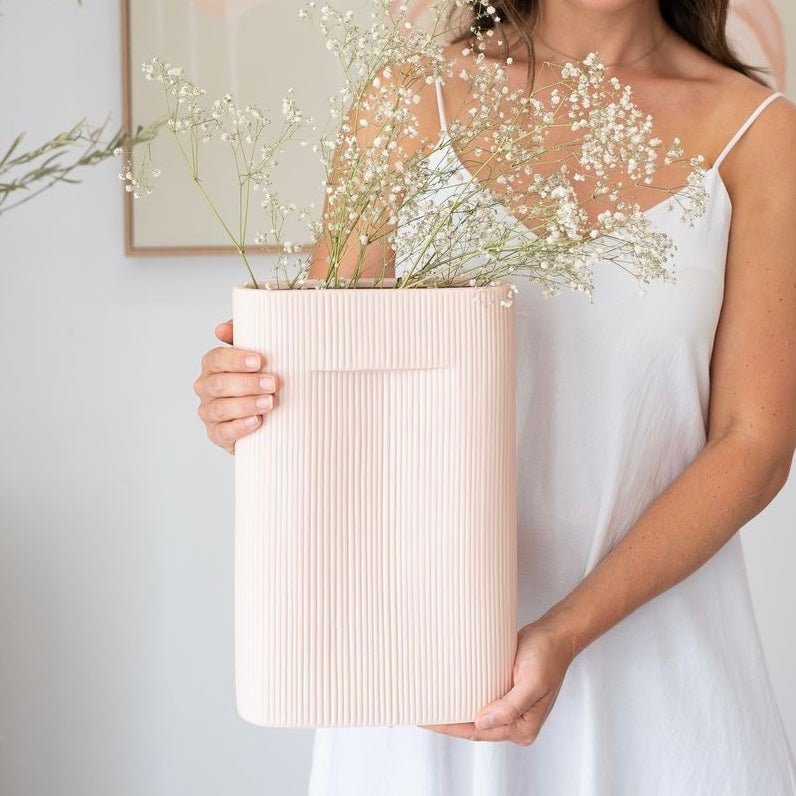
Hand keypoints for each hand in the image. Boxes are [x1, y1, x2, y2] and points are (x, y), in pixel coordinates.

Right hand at [193, 318, 279, 454]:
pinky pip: (223, 432)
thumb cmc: (259, 377)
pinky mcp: (217, 434)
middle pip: (219, 384)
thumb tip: (222, 329)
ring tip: (269, 403)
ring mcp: (210, 413)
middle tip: (272, 383)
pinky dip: (240, 427)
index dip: (235, 360)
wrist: (266, 415)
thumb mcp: (256, 356)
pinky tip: (256, 421)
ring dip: (246, 404)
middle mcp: (206, 388)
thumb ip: (244, 336)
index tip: (259, 361)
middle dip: (247, 383)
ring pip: (221, 408)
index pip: (215, 360)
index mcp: (213, 366)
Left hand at [419, 619, 575, 745]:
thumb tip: (482, 721)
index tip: (430, 721)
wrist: (555, 635)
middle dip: (450, 723)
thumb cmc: (548, 655)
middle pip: (475, 728)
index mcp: (523, 727)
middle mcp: (517, 723)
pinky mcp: (506, 694)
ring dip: (456, 711)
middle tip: (423, 714)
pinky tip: (451, 692)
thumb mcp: (532, 681)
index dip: (452, 727)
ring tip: (431, 705)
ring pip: (476, 716)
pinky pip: (482, 701)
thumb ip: (509, 706)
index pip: (479, 732)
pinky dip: (466, 698)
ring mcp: (511, 709)